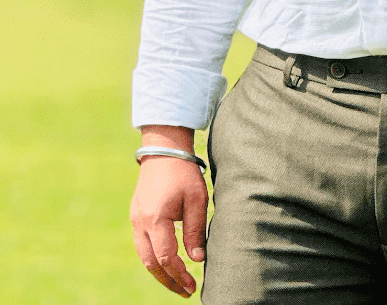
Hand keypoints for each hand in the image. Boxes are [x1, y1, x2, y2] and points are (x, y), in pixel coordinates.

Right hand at [131, 127, 207, 296]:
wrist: (164, 149)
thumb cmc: (183, 172)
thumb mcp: (197, 199)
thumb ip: (196, 231)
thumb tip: (197, 260)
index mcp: (156, 219)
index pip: (166, 257)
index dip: (179, 274)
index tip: (192, 285)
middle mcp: (141, 222)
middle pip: (151, 263)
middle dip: (168, 280)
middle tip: (186, 291)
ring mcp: (136, 219)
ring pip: (144, 256)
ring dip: (160, 272)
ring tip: (177, 282)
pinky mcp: (136, 215)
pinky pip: (143, 245)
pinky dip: (154, 258)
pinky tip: (167, 263)